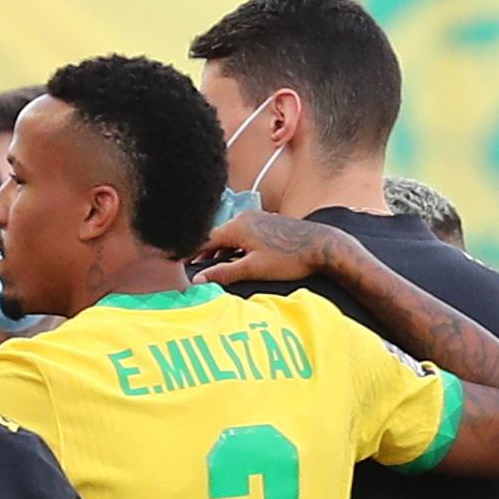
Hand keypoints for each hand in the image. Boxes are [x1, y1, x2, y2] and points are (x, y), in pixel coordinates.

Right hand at [186, 207, 342, 288]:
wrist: (322, 246)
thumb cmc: (289, 258)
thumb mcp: (253, 268)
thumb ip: (224, 273)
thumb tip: (198, 280)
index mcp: (236, 227)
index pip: (203, 239)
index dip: (188, 252)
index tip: (176, 263)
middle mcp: (244, 218)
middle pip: (214, 236)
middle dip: (203, 253)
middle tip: (191, 268)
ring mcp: (256, 219)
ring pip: (229, 235)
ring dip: (220, 251)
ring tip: (212, 268)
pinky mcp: (267, 224)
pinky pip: (242, 234)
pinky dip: (234, 246)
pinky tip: (237, 259)